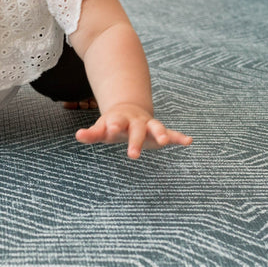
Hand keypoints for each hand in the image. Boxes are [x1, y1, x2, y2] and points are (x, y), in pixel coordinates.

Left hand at [75, 102, 191, 158]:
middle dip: (135, 141)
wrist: (129, 111)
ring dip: (160, 134)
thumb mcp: (101, 128)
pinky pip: (171, 134)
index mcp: (119, 119)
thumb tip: (78, 135)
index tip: (110, 130)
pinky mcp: (159, 132)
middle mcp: (136, 121)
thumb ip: (91, 133)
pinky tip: (189, 141)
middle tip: (132, 155)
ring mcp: (149, 125)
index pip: (115, 122)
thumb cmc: (112, 124)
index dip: (113, 126)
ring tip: (164, 142)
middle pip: (136, 129)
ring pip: (156, 127)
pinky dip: (180, 137)